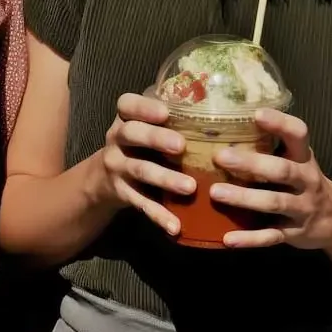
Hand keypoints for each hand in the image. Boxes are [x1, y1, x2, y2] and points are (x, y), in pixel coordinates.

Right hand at [97, 93, 196, 235]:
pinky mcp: (121, 192)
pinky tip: (175, 227)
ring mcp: (116, 166)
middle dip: (155, 139)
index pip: (127, 104)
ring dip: (165, 178)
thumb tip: (230, 109)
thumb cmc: (140, 144)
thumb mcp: (146, 126)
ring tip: (190, 188)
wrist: (102, 178)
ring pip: (139, 170)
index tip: (166, 112)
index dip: (144, 107)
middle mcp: (117, 138)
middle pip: (131, 134)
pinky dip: (158, 215)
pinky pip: (140, 203)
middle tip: (181, 146)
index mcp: (126, 118)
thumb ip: (173, 117)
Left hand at [210, 109, 331, 248]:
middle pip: (281, 170)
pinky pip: (271, 236)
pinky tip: (228, 239)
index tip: (257, 114)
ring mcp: (302, 209)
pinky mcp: (294, 233)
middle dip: (252, 164)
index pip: (299, 134)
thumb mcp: (297, 159)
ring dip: (244, 198)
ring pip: (274, 203)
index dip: (280, 123)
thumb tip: (224, 125)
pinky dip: (250, 239)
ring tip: (215, 192)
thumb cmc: (303, 181)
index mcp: (304, 158)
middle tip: (220, 157)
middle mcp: (306, 181)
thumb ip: (270, 145)